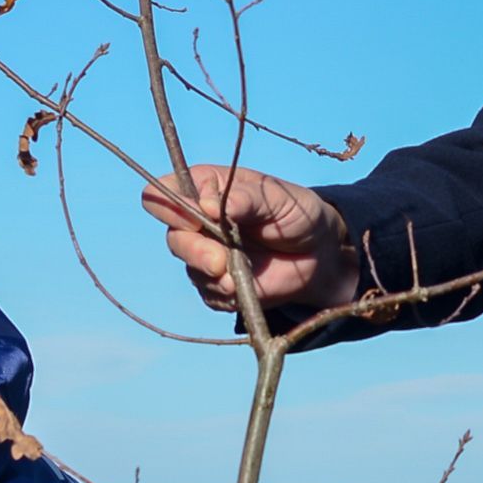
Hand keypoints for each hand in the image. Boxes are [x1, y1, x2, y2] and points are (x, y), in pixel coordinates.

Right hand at [145, 164, 358, 326]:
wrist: (320, 254)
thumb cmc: (298, 214)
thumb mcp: (276, 198)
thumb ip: (243, 198)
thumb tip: (205, 204)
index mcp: (205, 188)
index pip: (162, 193)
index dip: (171, 206)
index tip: (199, 217)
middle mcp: (199, 221)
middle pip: (173, 238)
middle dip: (195, 252)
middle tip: (221, 260)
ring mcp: (207, 254)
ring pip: (190, 269)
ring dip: (216, 276)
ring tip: (243, 275)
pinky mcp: (218, 284)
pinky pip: (209, 294)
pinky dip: (227, 295)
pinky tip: (247, 286)